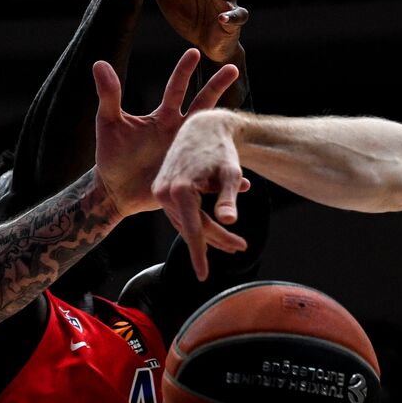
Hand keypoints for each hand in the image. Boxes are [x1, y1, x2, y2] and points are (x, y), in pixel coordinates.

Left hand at [94, 48, 239, 215]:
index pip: (176, 88)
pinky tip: (243, 184)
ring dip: (226, 131)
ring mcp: (186, 154)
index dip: (184, 71)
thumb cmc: (111, 155)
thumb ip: (108, 96)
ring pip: (212, 138)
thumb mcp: (108, 123)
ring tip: (244, 122)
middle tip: (232, 68)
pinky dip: (225, 181)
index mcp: (162, 117)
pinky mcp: (189, 177)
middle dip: (217, 86)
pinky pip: (210, 179)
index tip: (193, 52)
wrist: (114, 190)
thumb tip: (99, 63)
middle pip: (202, 105)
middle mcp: (179, 131)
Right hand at [152, 109, 250, 280]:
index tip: (204, 276)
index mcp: (180, 189)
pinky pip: (179, 212)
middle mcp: (164, 192)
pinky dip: (196, 220)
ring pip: (185, 221)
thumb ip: (227, 199)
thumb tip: (229, 222)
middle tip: (241, 247)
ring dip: (207, 233)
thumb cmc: (221, 149)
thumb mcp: (229, 173)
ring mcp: (160, 191)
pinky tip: (213, 226)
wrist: (203, 126)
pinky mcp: (160, 188)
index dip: (200, 255)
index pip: (193, 230)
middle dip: (215, 241)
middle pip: (192, 227)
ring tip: (232, 242)